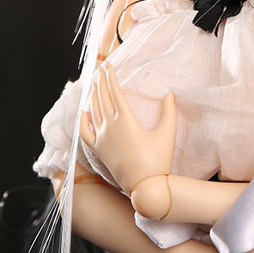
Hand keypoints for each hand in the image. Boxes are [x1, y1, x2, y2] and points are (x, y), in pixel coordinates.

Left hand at [78, 64, 176, 197]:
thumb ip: (169, 112)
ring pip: (93, 111)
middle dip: (101, 82)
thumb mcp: (167, 133)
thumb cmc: (159, 160)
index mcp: (126, 119)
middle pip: (102, 98)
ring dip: (93, 95)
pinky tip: (84, 113)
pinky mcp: (99, 150)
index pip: (114, 91)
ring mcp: (102, 138)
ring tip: (94, 84)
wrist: (145, 187)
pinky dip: (83, 121)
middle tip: (100, 70)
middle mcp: (110, 126)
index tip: (107, 65)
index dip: (110, 76)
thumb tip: (170, 93)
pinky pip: (85, 132)